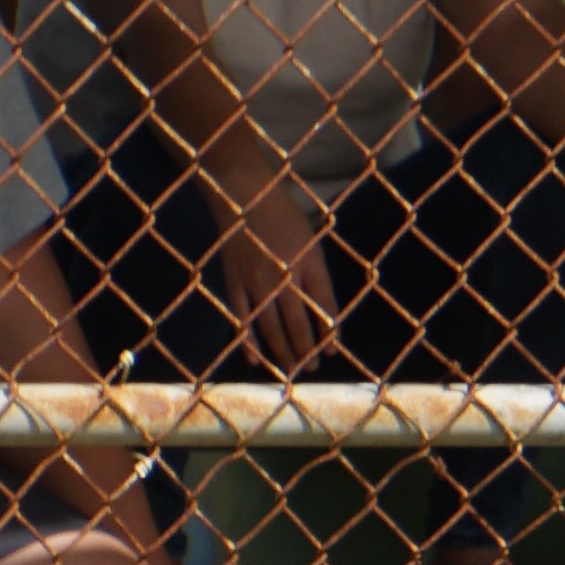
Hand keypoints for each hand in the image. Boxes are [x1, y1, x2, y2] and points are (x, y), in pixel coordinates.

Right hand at [215, 174, 339, 372]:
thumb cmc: (284, 215)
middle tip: (311, 369)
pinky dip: (248, 341)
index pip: (324, 307)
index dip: (328, 333)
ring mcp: (257, 281)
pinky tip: (256, 360)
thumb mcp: (312, 241)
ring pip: (271, 327)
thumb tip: (322, 310)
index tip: (330, 351)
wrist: (244, 195)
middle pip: (298, 324)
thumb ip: (317, 275)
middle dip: (306, 351)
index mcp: (309, 264)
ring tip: (292, 369)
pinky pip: (242, 318)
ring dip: (283, 352)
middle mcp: (284, 277)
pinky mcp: (234, 282)